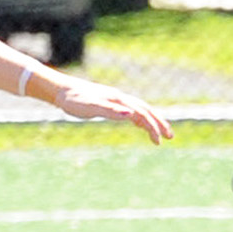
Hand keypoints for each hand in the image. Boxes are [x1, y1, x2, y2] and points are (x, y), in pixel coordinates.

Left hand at [47, 79, 174, 143]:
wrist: (61, 90)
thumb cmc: (74, 101)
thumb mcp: (91, 108)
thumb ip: (110, 111)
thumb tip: (131, 115)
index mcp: (118, 100)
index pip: (142, 113)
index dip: (152, 127)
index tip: (159, 141)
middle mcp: (120, 98)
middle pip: (146, 110)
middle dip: (159, 123)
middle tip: (171, 137)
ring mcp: (115, 100)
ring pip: (140, 110)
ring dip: (151, 121)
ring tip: (160, 135)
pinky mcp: (109, 103)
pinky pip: (130, 111)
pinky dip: (139, 119)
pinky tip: (139, 125)